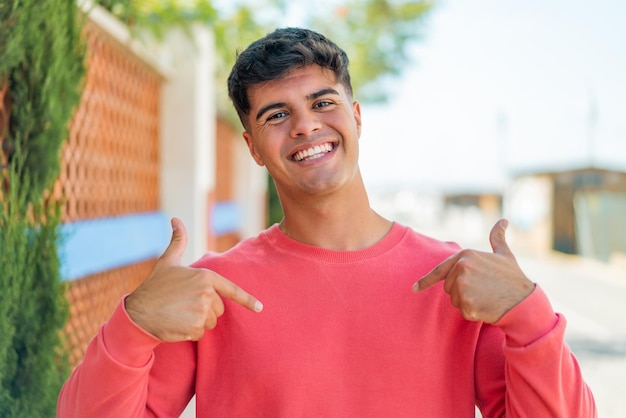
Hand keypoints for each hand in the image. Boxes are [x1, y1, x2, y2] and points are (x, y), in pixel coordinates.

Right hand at [125, 218, 262, 341]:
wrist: (138, 311)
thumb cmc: (154, 286)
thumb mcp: (167, 261)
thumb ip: (178, 241)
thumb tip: (176, 219)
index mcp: (205, 276)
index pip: (231, 290)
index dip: (247, 300)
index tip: (260, 308)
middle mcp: (207, 293)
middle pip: (219, 309)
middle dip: (205, 309)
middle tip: (184, 305)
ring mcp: (202, 311)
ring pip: (211, 322)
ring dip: (198, 322)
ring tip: (180, 313)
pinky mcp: (195, 327)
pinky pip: (201, 333)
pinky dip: (191, 332)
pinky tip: (177, 324)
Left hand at [413, 219, 533, 323]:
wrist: (525, 300)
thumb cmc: (513, 278)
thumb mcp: (504, 255)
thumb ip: (497, 238)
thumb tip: (502, 221)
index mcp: (465, 255)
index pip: (440, 270)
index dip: (426, 281)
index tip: (414, 289)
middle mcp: (461, 269)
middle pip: (448, 287)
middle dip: (461, 291)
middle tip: (483, 290)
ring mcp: (463, 287)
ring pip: (454, 299)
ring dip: (466, 302)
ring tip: (485, 297)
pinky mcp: (466, 304)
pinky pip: (462, 311)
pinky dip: (472, 312)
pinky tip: (486, 307)